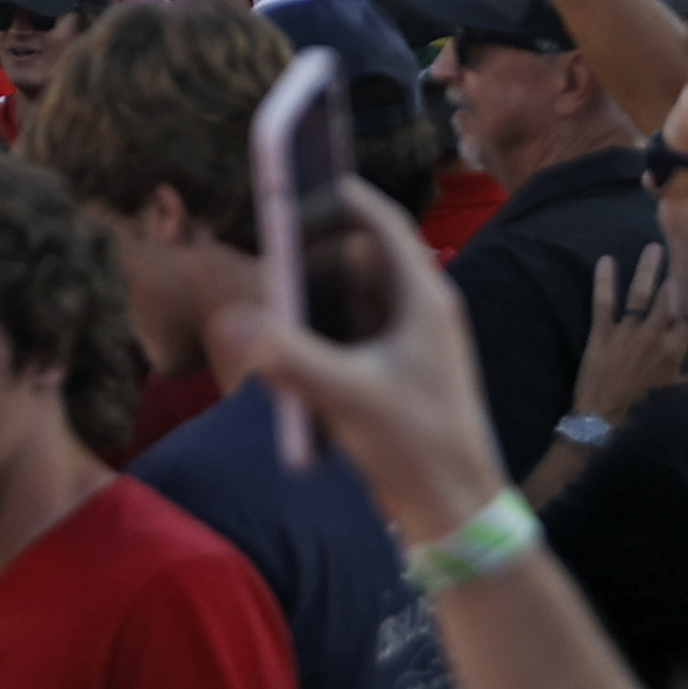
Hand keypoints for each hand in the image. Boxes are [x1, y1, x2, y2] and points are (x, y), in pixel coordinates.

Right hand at [207, 179, 509, 543]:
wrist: (454, 512)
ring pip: (353, 301)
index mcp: (422, 298)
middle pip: (360, 259)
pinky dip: (322, 338)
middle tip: (267, 251)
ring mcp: (407, 345)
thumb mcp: (349, 395)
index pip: (382, 223)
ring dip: (315, 301)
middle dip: (314, 254)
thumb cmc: (417, 445)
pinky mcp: (393, 376)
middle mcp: (418, 312)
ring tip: (274, 307)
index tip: (297, 176)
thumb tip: (233, 318)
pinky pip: (351, 337)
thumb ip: (289, 356)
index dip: (341, 196)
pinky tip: (293, 363)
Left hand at [570, 248, 687, 425]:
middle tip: (682, 247)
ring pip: (640, 295)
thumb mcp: (681, 395)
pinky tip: (605, 260)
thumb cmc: (645, 410)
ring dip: (647, 269)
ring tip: (653, 247)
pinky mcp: (601, 333)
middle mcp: (653, 335)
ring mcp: (627, 332)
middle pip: (668, 298)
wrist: (604, 422)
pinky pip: (603, 303)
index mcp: (675, 350)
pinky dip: (604, 282)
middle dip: (676, 272)